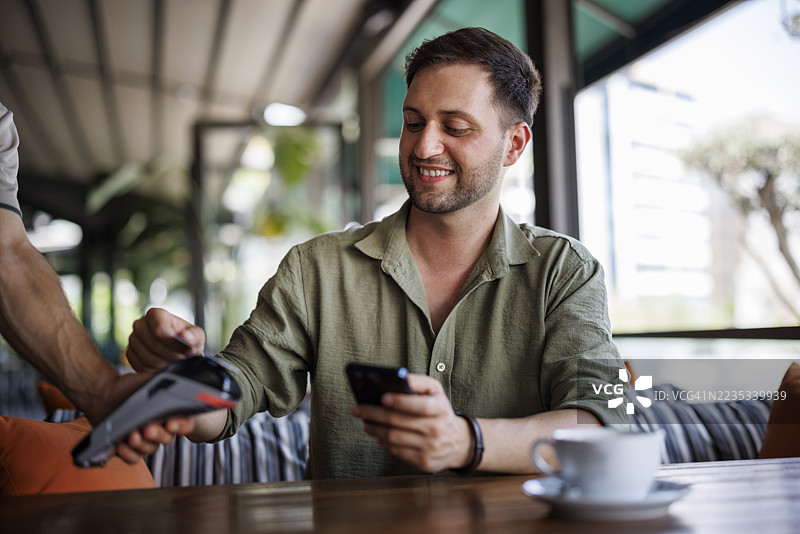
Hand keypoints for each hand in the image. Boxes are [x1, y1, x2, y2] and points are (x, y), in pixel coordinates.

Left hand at [84, 368, 196, 463]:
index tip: (171, 423)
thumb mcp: (150, 381)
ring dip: (142, 445)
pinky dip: (128, 453)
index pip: (185, 423)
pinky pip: (133, 458)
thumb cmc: (130, 386)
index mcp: (170, 413)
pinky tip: (121, 444)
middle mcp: (160, 428)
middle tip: (148, 429)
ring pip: (150, 449)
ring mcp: (144, 439)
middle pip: (166, 439)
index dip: (181, 425)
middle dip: (158, 435)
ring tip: (132, 436)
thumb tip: (179, 384)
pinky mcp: (128, 447)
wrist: (106, 393)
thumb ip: (166, 383)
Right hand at [126, 307, 205, 372]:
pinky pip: (140, 366)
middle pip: (154, 345)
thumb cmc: (187, 340)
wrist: (178, 349)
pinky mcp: (130, 354)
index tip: (187, 350)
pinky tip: (165, 367)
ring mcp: (133, 339)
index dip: (174, 344)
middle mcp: (140, 324)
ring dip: (165, 365)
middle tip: (183, 360)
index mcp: (155, 314)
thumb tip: (186, 337)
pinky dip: (155, 371)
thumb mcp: (197, 335)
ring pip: (147, 358)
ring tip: (176, 363)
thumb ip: (194, 335)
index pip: (160, 330)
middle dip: (172, 355)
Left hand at [351, 373, 472, 472]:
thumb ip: (417, 382)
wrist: (457, 442)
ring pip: (393, 438)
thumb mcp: (435, 392)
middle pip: (399, 422)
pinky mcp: (423, 462)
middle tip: (358, 409)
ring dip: (374, 429)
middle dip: (373, 414)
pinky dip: (383, 441)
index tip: (382, 397)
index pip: (421, 406)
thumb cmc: (440, 411)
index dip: (400, 401)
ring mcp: (430, 448)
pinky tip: (377, 433)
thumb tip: (397, 378)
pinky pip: (396, 451)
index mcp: (441, 409)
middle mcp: (437, 429)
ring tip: (365, 421)